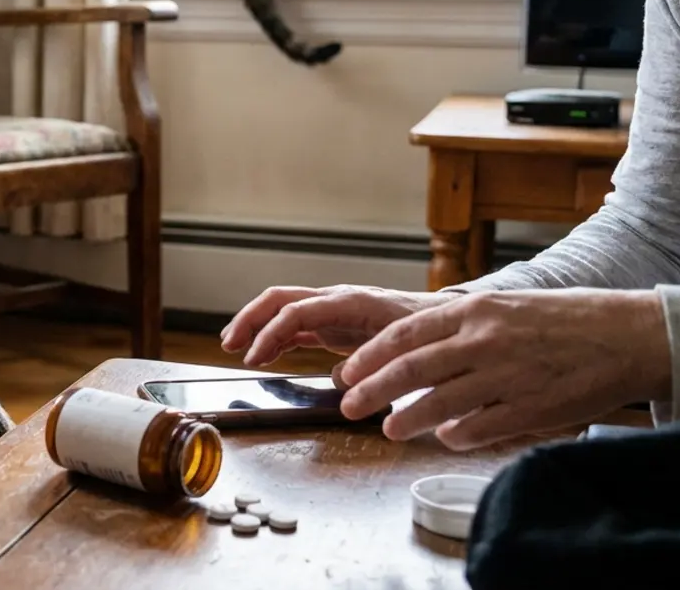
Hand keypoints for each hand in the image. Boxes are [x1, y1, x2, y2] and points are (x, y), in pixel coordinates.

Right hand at [220, 285, 459, 384]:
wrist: (450, 321)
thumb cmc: (432, 334)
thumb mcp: (408, 351)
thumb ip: (374, 362)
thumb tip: (339, 379)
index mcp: (353, 302)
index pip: (298, 310)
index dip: (271, 333)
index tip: (254, 358)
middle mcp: (338, 300)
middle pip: (280, 299)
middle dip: (250, 320)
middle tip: (230, 346)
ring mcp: (335, 310)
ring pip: (283, 308)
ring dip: (256, 326)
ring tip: (235, 348)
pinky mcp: (336, 323)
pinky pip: (296, 325)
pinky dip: (275, 337)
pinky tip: (263, 355)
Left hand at [336, 289, 670, 449]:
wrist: (623, 334)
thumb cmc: (557, 321)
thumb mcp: (501, 308)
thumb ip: (456, 329)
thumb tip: (408, 354)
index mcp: (473, 312)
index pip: (403, 335)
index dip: (368, 357)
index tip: (346, 373)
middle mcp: (484, 341)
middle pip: (410, 369)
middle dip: (372, 390)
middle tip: (348, 406)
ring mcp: (507, 375)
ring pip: (440, 402)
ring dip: (408, 419)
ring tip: (389, 430)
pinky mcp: (531, 407)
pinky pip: (481, 427)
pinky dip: (456, 435)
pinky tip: (446, 439)